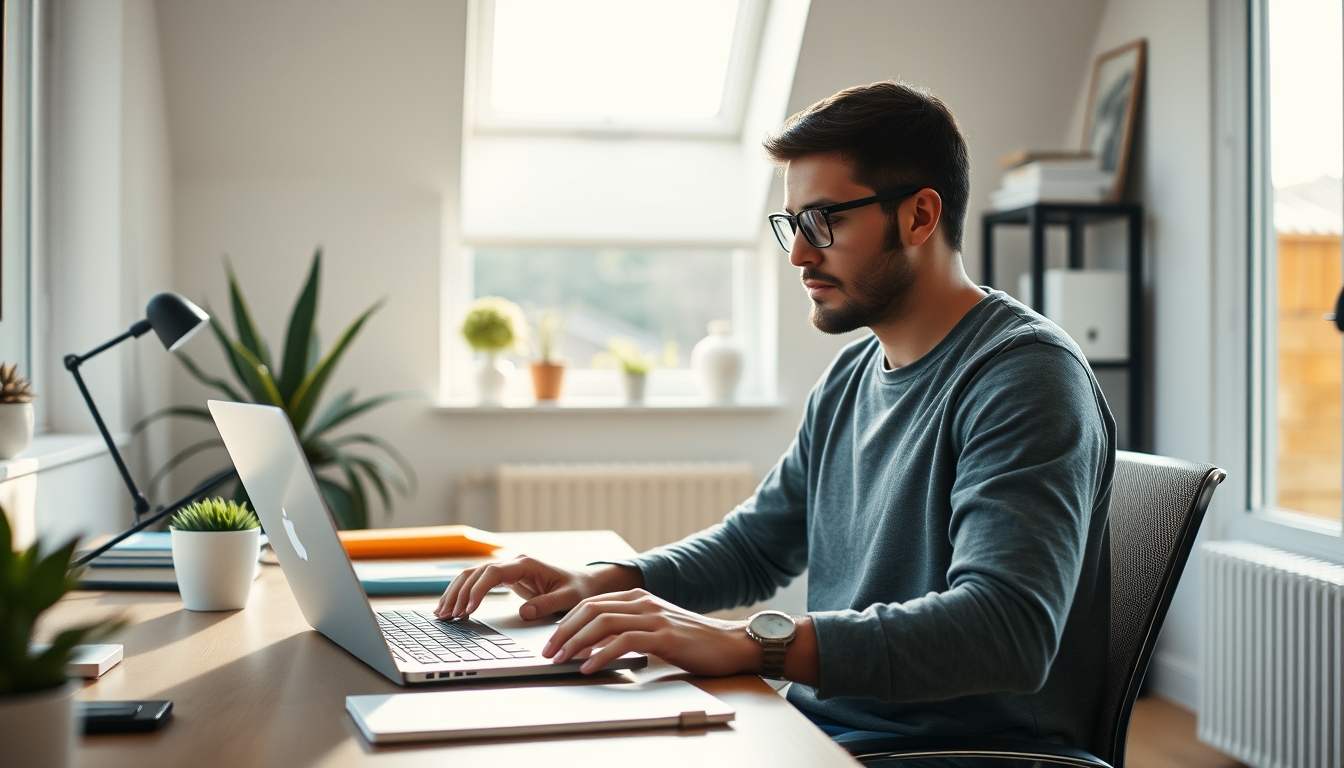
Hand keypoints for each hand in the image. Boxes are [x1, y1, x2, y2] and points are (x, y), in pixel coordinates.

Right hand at [433, 556, 640, 620]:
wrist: (586, 581)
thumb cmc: (579, 588)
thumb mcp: (569, 598)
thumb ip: (547, 604)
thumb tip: (524, 612)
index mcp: (526, 563)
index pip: (493, 572)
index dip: (477, 590)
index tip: (468, 609)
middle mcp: (513, 563)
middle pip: (475, 572)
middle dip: (459, 593)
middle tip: (447, 616)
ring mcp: (508, 569)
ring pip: (472, 575)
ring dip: (455, 593)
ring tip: (442, 614)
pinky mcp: (505, 578)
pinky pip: (478, 583)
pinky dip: (463, 593)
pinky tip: (451, 607)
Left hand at [542, 588, 762, 676]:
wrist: (729, 643)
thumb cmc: (691, 640)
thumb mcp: (655, 627)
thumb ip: (628, 629)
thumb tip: (593, 645)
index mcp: (638, 597)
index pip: (591, 603)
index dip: (567, 622)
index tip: (552, 642)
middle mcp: (643, 602)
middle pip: (591, 610)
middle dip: (564, 632)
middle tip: (549, 652)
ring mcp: (654, 617)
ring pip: (604, 623)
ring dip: (577, 643)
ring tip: (562, 661)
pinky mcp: (664, 636)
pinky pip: (624, 642)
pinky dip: (602, 655)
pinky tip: (590, 667)